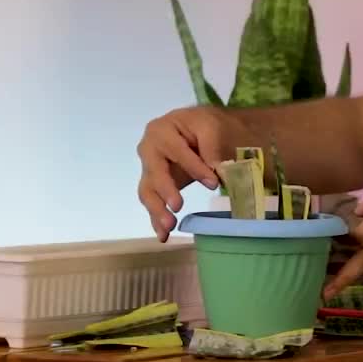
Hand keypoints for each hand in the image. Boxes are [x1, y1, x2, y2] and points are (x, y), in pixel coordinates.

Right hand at [137, 106, 232, 241]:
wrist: (198, 130)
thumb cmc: (203, 125)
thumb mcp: (211, 126)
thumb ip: (211, 145)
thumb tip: (215, 170)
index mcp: (161, 130)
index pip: (176, 150)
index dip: (194, 167)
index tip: (213, 183)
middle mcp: (148, 150)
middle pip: (154, 173)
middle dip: (165, 191)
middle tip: (177, 207)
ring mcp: (149, 169)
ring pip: (148, 192)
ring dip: (157, 210)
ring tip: (169, 227)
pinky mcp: (154, 186)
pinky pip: (152, 203)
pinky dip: (156, 220)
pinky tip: (163, 236)